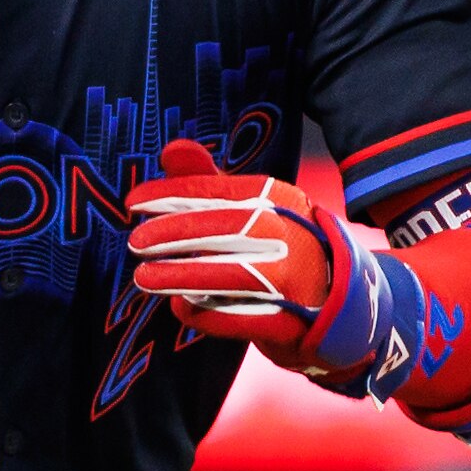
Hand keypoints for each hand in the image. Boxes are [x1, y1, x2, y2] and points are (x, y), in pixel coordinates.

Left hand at [122, 138, 376, 375]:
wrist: (337, 300)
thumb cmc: (281, 246)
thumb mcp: (254, 208)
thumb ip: (210, 182)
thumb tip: (171, 150)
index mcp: (280, 198)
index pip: (219, 191)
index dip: (170, 194)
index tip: (133, 203)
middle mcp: (291, 234)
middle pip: (224, 228)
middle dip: (172, 233)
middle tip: (136, 243)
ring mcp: (294, 279)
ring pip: (230, 274)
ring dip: (180, 275)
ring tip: (144, 278)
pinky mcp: (290, 321)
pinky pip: (238, 317)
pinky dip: (204, 312)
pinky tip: (180, 307)